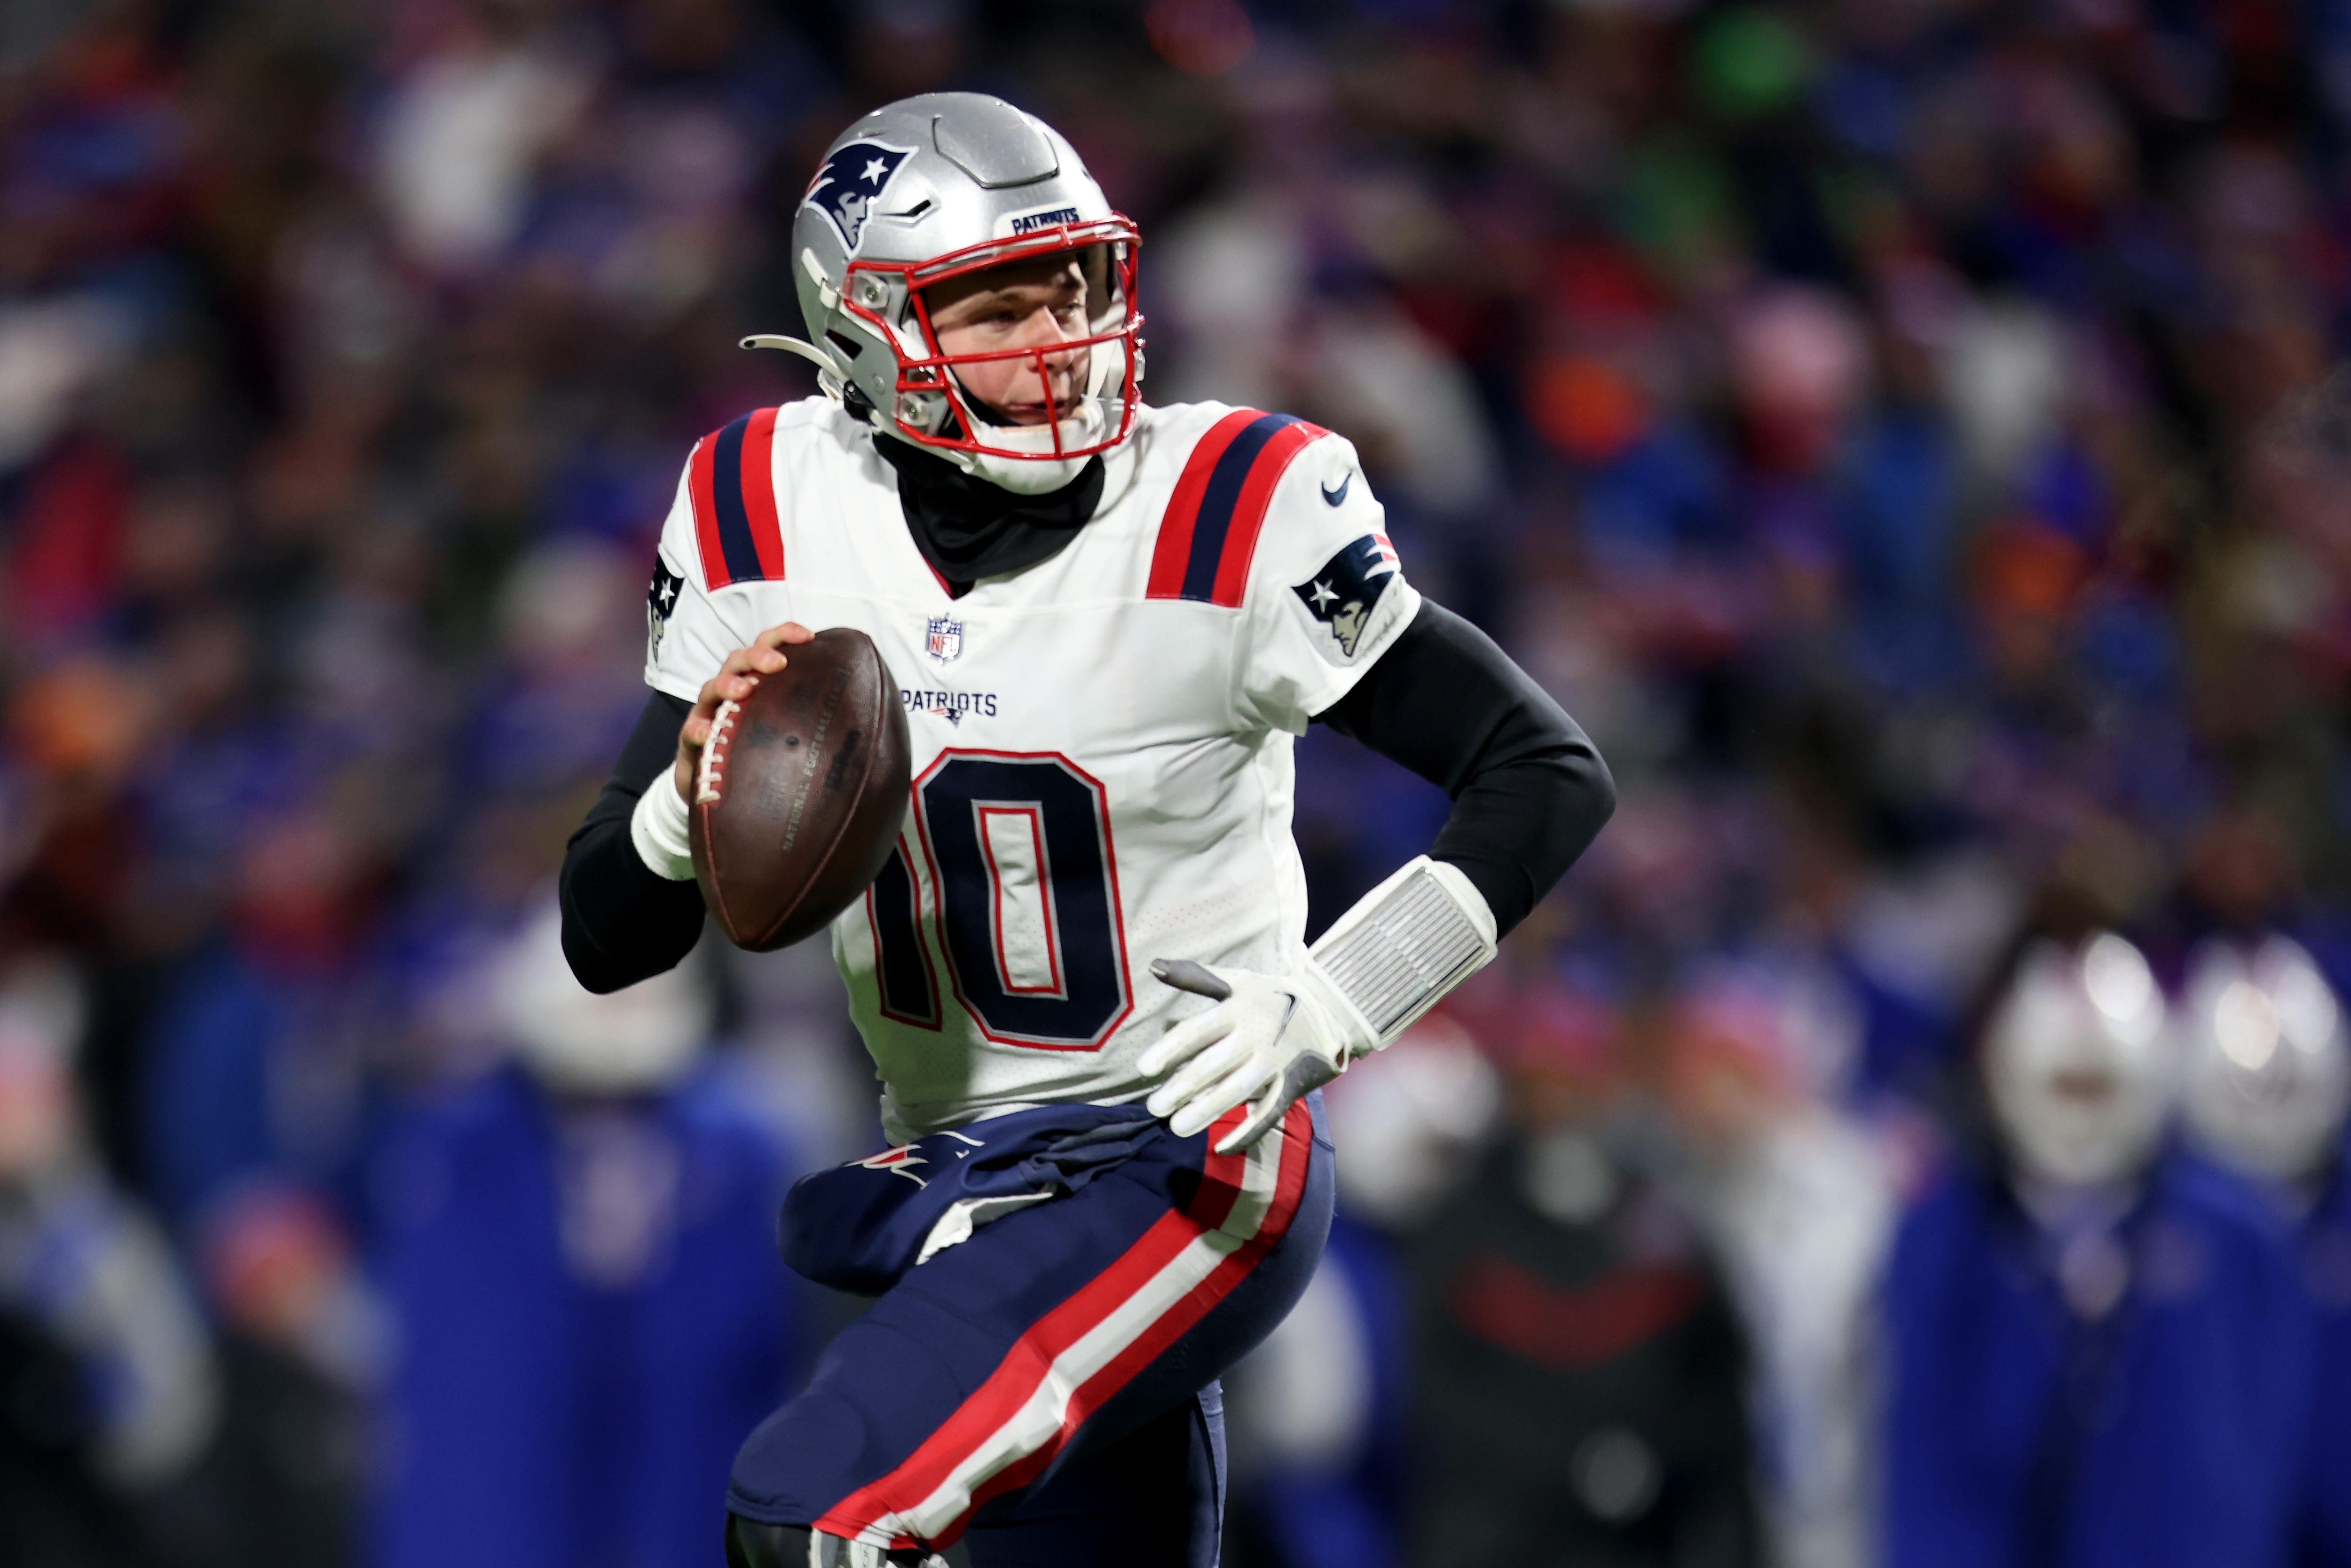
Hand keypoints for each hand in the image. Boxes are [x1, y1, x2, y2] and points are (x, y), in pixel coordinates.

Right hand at [674, 623, 813, 800]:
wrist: (720, 783)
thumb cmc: (761, 747)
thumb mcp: (787, 727)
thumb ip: (812, 717)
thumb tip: (861, 724)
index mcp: (758, 680)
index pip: (770, 647)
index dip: (785, 635)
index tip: (808, 636)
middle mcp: (733, 689)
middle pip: (740, 659)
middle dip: (758, 656)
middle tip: (777, 664)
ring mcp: (710, 712)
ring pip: (712, 687)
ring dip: (727, 685)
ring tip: (743, 690)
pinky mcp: (693, 737)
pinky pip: (692, 730)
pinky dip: (698, 729)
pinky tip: (706, 734)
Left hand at [1139, 958, 1372, 1152]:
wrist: (1329, 1011)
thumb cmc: (1270, 996)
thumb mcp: (1237, 981)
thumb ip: (1195, 977)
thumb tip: (1153, 967)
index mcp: (1238, 1009)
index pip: (1197, 1031)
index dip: (1168, 1050)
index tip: (1142, 1069)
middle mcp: (1256, 1036)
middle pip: (1213, 1065)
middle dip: (1182, 1087)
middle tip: (1153, 1106)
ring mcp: (1274, 1063)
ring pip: (1237, 1091)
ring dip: (1207, 1111)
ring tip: (1177, 1127)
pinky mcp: (1289, 1085)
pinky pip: (1268, 1113)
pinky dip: (1248, 1133)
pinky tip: (1221, 1148)